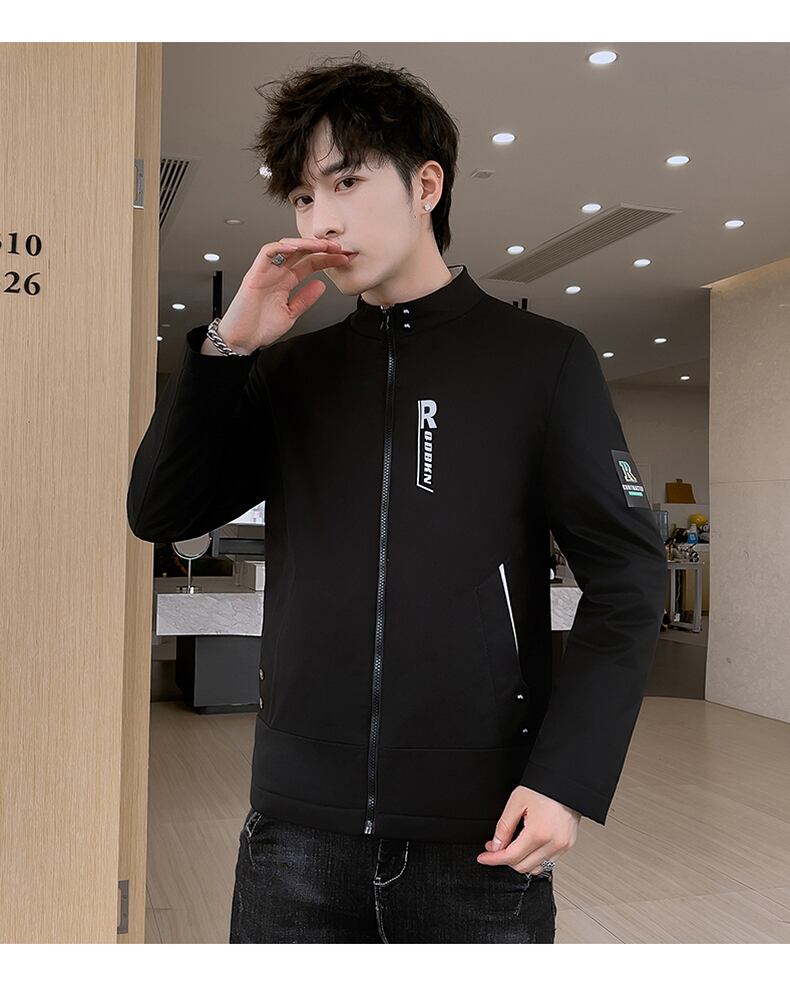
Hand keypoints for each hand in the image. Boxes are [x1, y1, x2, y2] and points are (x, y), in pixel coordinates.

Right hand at [217, 237, 354, 351]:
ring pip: (285, 248)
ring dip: (304, 244)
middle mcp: (276, 273)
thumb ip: (305, 299)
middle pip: (300, 252)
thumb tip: (321, 285)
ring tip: (321, 246)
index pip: (309, 264)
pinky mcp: (254, 274)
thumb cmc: (260, 327)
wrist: (242, 339)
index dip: (326, 260)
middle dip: (319, 247)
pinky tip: (296, 248)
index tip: (342, 259)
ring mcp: (265, 272)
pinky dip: (281, 248)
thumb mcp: (291, 313)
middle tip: (337, 247)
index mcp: (285, 281)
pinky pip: (267, 253)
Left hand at [476, 785, 580, 873]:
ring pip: (536, 868)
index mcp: (539, 832)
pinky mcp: (568, 844)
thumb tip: (496, 845)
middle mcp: (554, 843)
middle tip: (495, 848)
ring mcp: (563, 846)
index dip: (494, 859)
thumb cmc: (544, 787)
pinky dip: (535, 859)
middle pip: (523, 867)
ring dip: (521, 862)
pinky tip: (527, 848)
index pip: (511, 857)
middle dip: (505, 860)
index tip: (484, 858)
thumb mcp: (517, 802)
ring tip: (511, 848)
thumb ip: (504, 826)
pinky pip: (549, 862)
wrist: (566, 781)